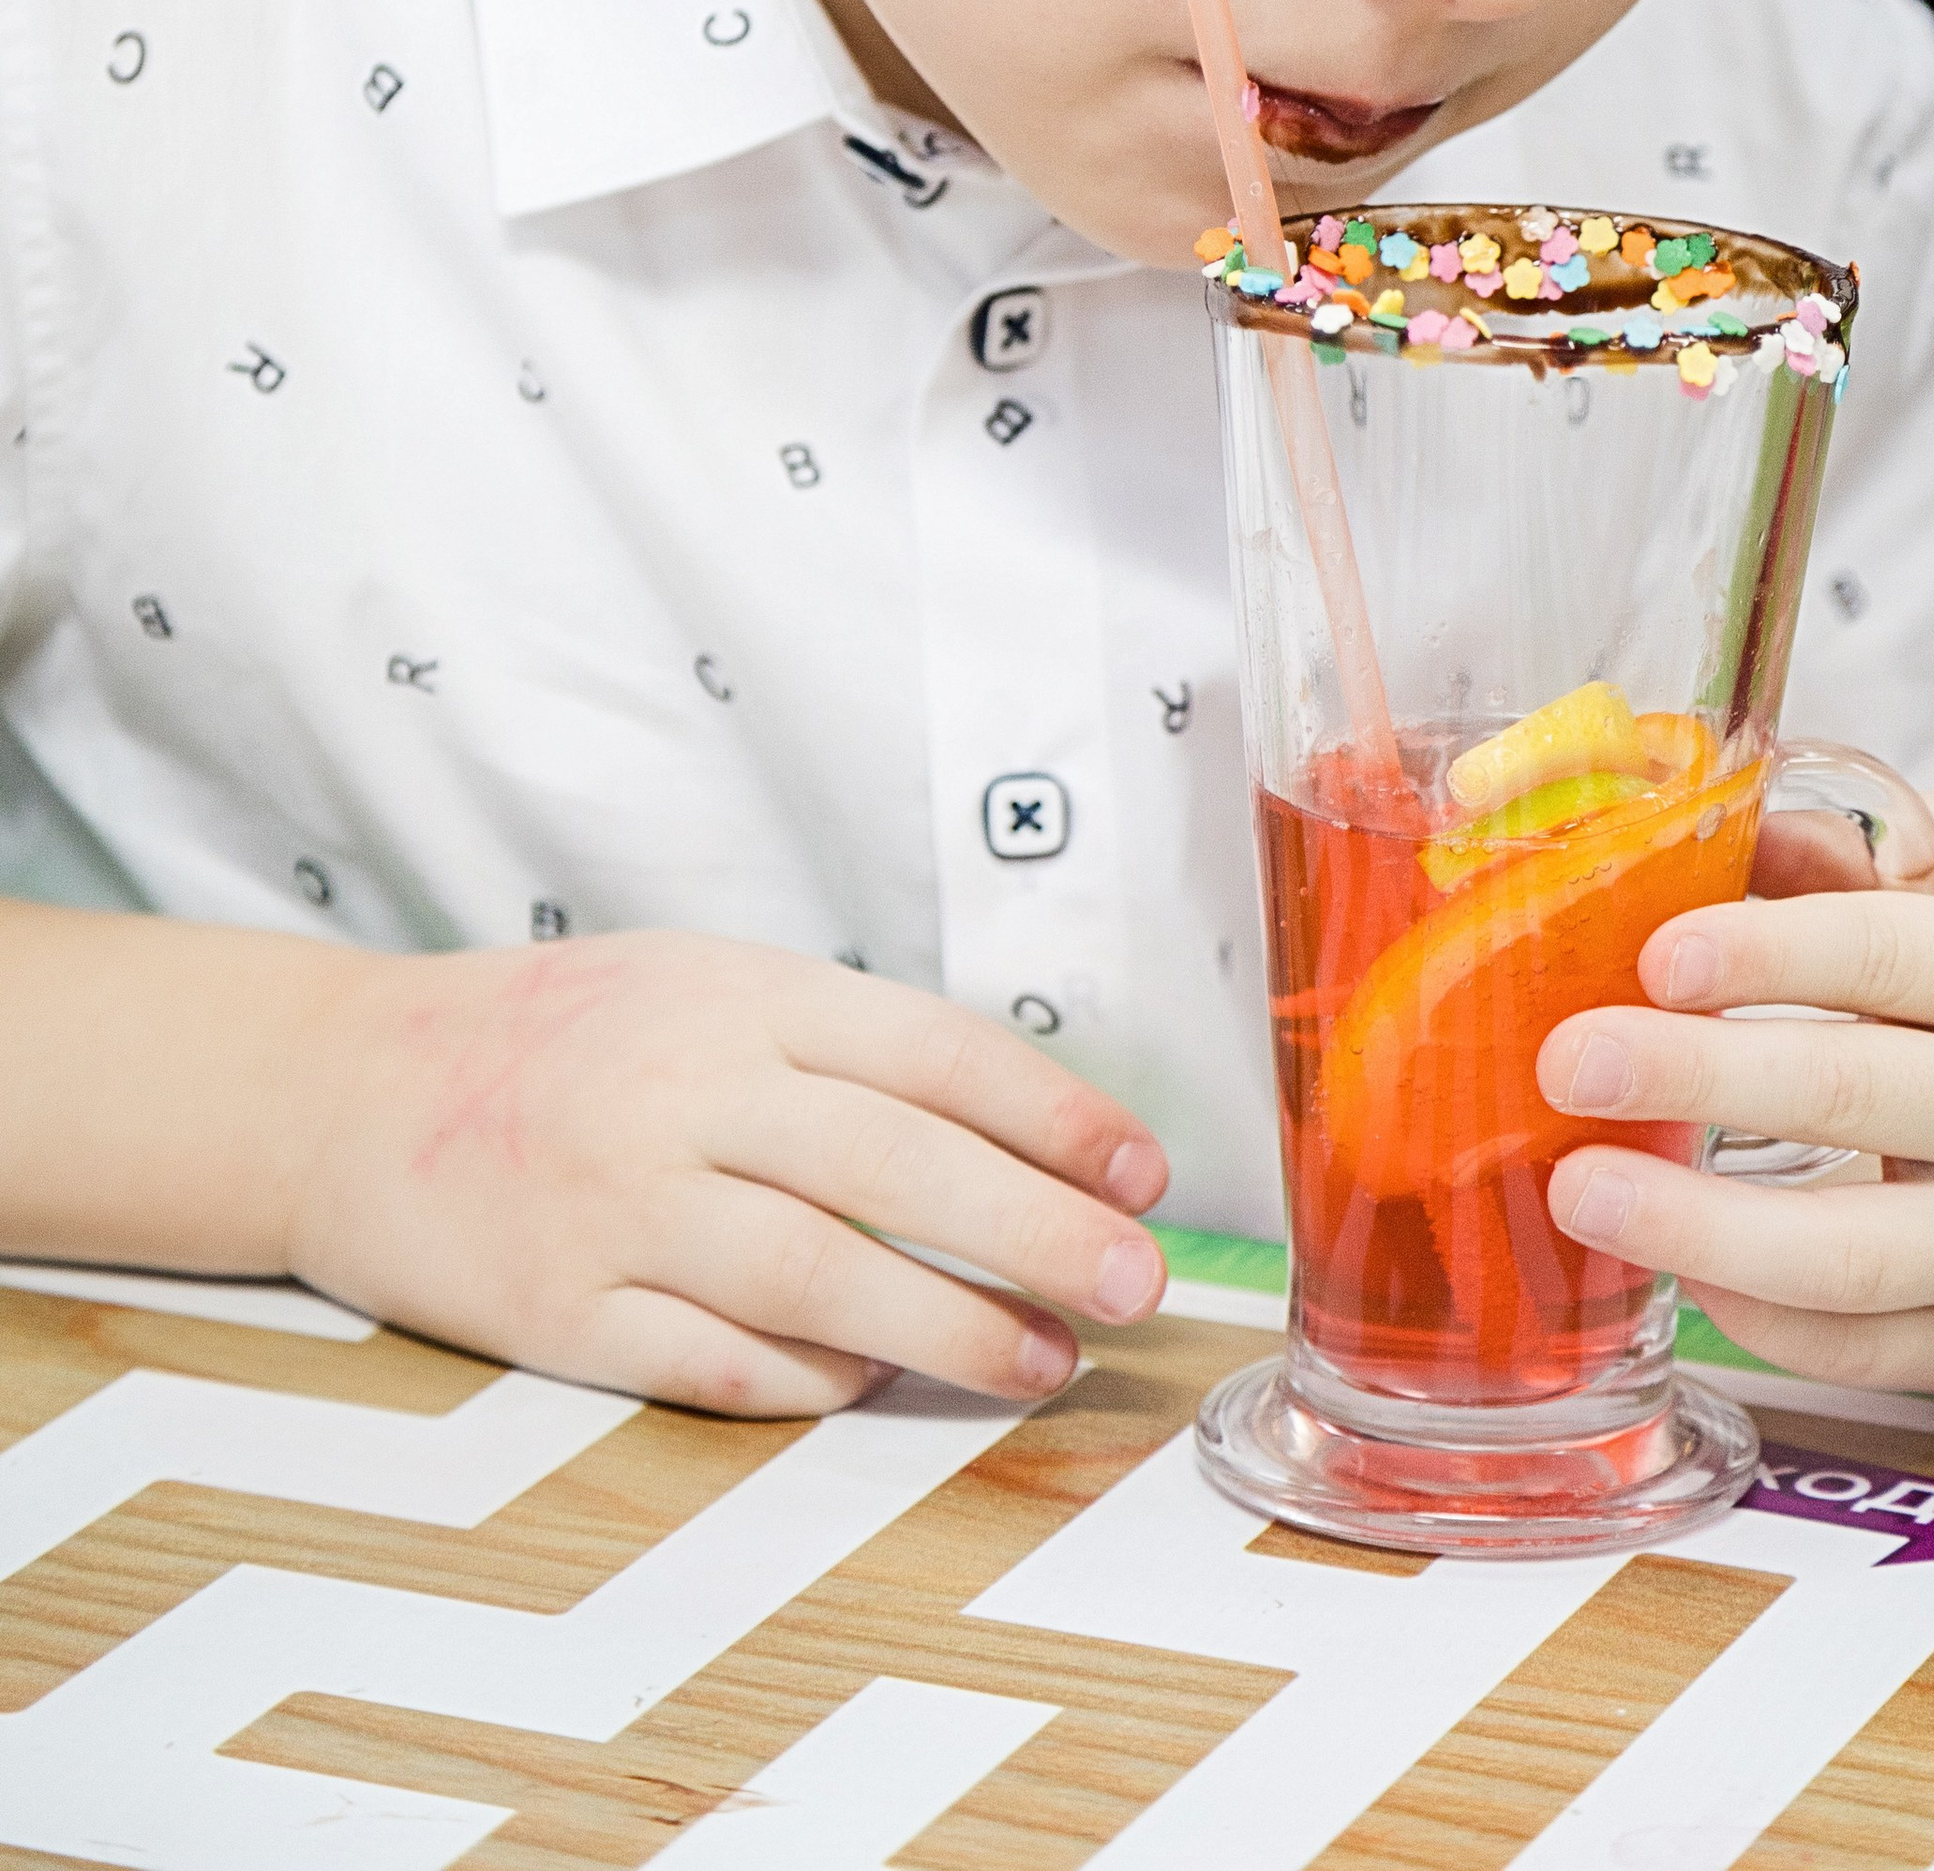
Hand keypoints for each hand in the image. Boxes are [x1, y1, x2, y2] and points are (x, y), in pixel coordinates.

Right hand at [282, 933, 1169, 1413]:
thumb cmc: (570, 1032)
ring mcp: (620, 1202)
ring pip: (815, 1275)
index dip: (1052, 1112)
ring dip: (945, 1327)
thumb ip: (844, 1047)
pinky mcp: (560, 1309)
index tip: (1144, 1172)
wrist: (350, 1083)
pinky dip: (805, 1381)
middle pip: (894, 1165)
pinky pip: (711, 1359)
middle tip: (1133, 1282)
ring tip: (1042, 1360)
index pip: (933, 1049)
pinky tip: (874, 1389)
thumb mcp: (709, 982)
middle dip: (1032, 1228)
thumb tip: (1023, 1132)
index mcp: (744, 996)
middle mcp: (689, 1091)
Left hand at [1536, 793, 1933, 1394]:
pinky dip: (1757, 1317)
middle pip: (1849, 1094)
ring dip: (1695, 1227)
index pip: (1887, 952)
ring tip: (1580, 1190)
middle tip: (1571, 1062)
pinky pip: (1859, 1348)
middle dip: (1691, 1077)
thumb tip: (1699, 818)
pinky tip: (1678, 1270)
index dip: (1763, 951)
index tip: (1654, 957)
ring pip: (1847, 1255)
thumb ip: (1849, 852)